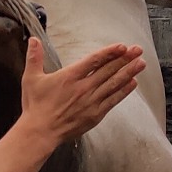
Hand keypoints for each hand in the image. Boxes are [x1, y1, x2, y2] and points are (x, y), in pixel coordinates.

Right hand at [17, 38, 146, 148]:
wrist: (40, 132)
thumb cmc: (35, 105)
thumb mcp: (31, 78)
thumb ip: (34, 57)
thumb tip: (33, 39)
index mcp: (70, 76)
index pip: (94, 60)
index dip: (109, 52)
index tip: (122, 46)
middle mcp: (84, 88)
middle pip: (108, 70)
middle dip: (125, 59)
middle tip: (138, 50)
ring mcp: (91, 102)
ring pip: (114, 84)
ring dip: (128, 73)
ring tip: (141, 63)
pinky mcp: (95, 114)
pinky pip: (113, 100)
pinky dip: (123, 91)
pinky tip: (132, 83)